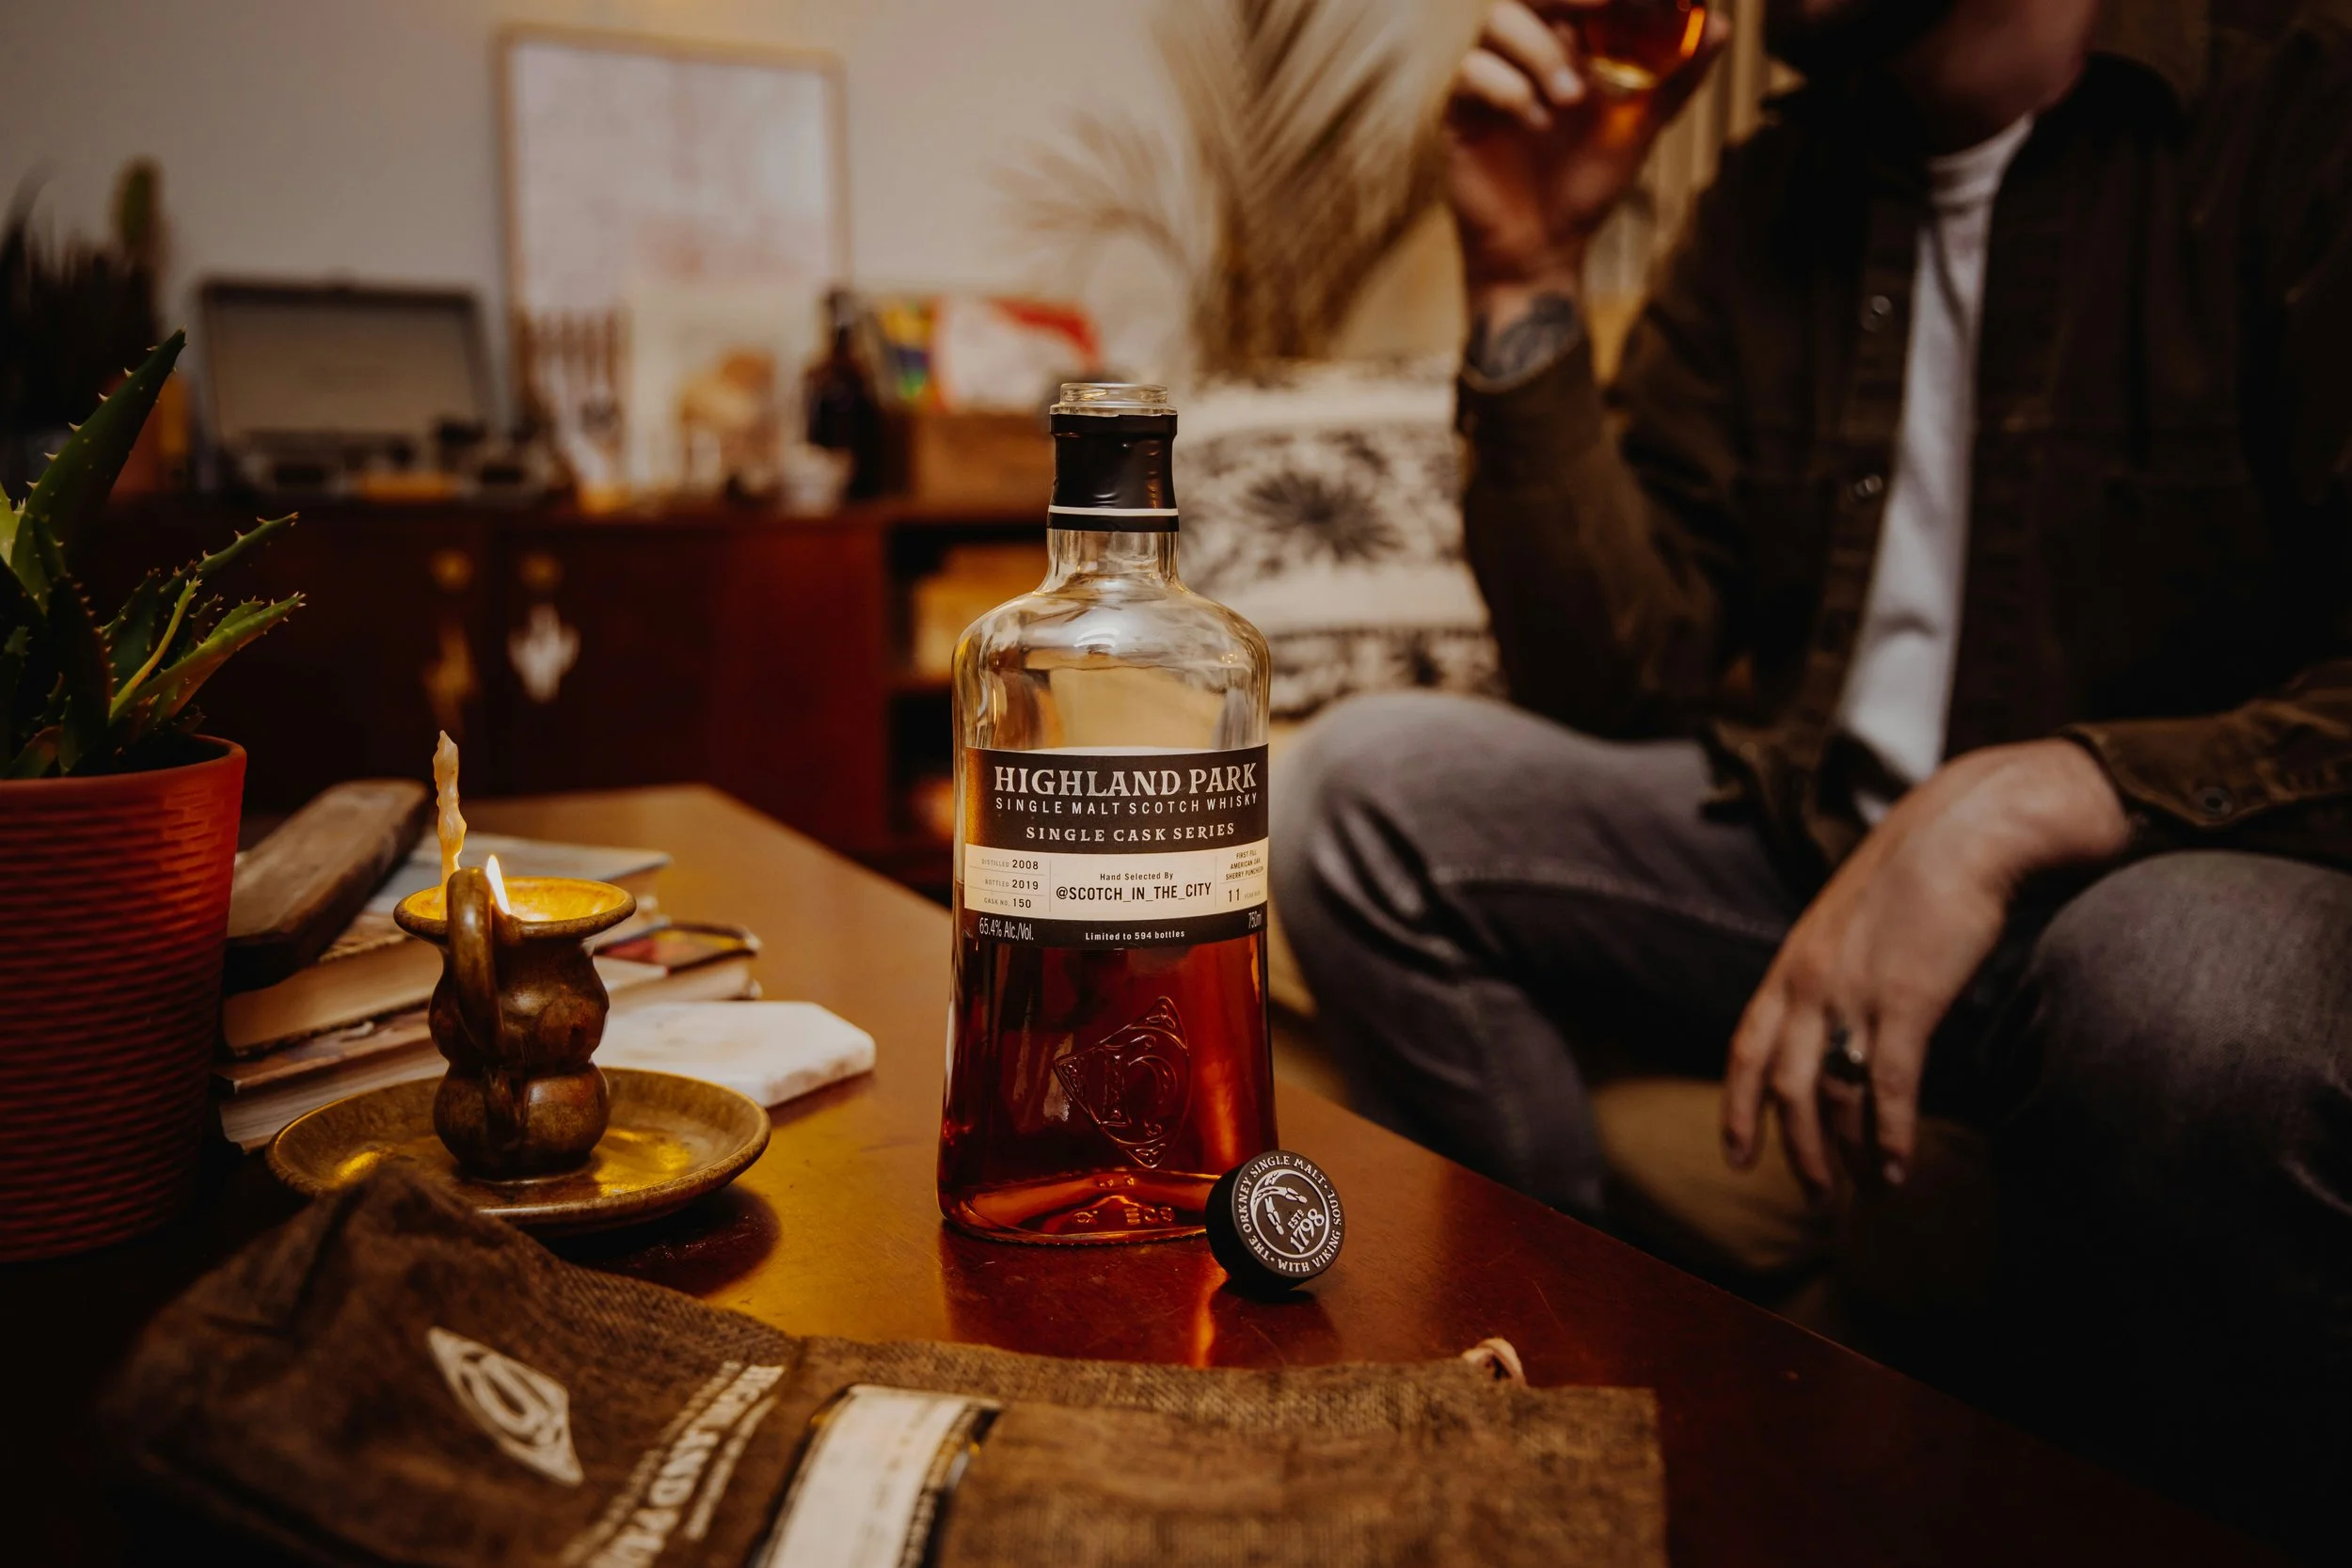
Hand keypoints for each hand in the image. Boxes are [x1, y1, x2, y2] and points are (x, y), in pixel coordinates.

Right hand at [1445, 0, 1730, 304]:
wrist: (1542, 247)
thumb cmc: (1586, 183)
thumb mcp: (1641, 126)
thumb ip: (1677, 75)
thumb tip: (1720, 24)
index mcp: (1566, 40)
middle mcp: (1525, 49)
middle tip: (1603, 4)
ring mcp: (1491, 76)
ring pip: (1498, 21)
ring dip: (1541, 51)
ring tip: (1571, 99)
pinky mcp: (1461, 111)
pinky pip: (1472, 73)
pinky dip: (1509, 90)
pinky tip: (1536, 124)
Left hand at [1720, 741, 2130, 1196]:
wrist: (1967, 829)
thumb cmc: (1917, 876)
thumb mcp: (1849, 925)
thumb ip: (1832, 974)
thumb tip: (1839, 1027)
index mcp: (1791, 966)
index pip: (1745, 1051)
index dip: (1738, 1109)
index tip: (1736, 1157)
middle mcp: (1809, 983)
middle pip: (1786, 1089)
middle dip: (1798, 1151)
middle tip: (1816, 1198)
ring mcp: (1853, 992)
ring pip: (1834, 1097)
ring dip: (1849, 1155)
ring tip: (1870, 1193)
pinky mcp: (1906, 999)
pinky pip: (1888, 1086)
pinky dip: (1891, 1136)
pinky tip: (1900, 1169)